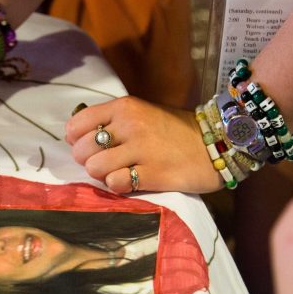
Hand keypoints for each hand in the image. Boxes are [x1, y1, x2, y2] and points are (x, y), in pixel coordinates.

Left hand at [65, 97, 221, 193]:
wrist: (216, 144)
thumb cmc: (175, 131)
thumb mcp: (142, 113)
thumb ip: (112, 121)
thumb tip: (76, 137)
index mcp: (124, 107)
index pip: (77, 124)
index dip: (77, 140)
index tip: (91, 146)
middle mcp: (129, 125)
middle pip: (81, 150)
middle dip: (89, 160)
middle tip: (108, 162)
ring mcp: (141, 149)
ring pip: (94, 168)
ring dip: (103, 175)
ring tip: (121, 172)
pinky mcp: (152, 173)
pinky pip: (116, 183)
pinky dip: (119, 186)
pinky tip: (133, 181)